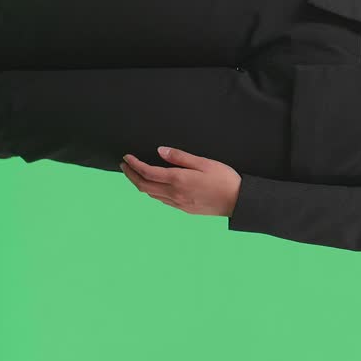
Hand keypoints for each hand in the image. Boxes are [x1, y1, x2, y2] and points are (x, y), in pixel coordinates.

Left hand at [119, 146, 240, 216]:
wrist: (237, 201)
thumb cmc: (224, 179)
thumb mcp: (204, 162)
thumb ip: (180, 157)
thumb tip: (160, 151)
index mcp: (178, 180)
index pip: (148, 172)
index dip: (134, 165)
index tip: (127, 157)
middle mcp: (174, 194)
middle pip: (144, 186)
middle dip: (131, 175)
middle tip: (124, 166)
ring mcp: (178, 203)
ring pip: (151, 195)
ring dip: (139, 184)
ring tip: (135, 175)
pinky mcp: (184, 209)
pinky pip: (161, 200)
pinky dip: (151, 192)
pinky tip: (154, 187)